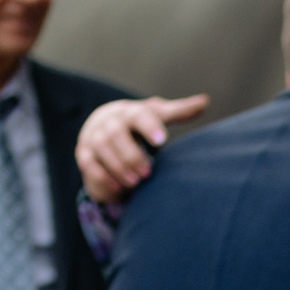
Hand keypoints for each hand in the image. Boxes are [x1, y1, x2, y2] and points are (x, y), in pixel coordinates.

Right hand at [76, 95, 207, 203]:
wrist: (102, 126)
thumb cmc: (137, 124)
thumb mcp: (156, 116)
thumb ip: (178, 112)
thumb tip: (204, 101)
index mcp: (130, 112)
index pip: (139, 115)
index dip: (150, 127)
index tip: (162, 141)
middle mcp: (109, 122)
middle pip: (115, 133)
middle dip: (131, 154)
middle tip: (147, 172)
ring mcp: (93, 138)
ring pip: (101, 149)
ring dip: (118, 167)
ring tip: (135, 182)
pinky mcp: (84, 154)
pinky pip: (89, 164)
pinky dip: (103, 177)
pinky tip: (118, 188)